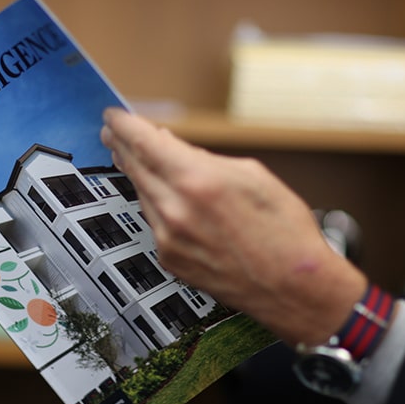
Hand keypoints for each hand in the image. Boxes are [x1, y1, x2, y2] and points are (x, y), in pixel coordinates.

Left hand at [100, 108, 366, 345]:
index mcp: (199, 180)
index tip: (113, 116)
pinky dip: (154, 204)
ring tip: (132, 158)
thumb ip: (206, 158)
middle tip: (110, 132)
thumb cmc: (284, 231)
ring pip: (142, 195)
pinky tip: (160, 195)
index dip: (124, 126)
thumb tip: (172, 147)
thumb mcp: (253, 175)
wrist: (293, 287)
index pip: (145, 143)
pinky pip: (153, 222)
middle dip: (120, 146)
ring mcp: (169, 238)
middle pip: (135, 168)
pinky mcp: (170, 260)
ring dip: (136, 175)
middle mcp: (176, 210)